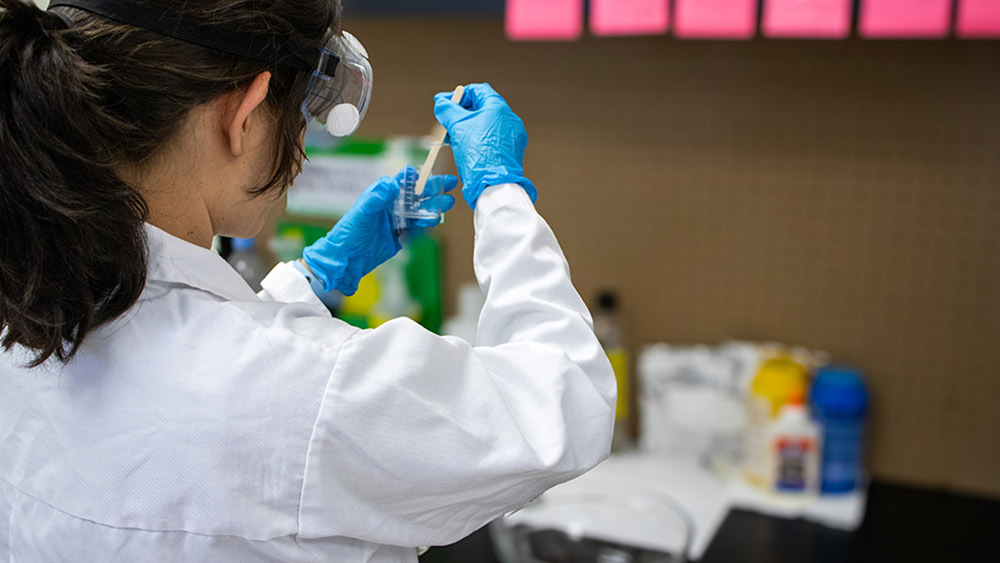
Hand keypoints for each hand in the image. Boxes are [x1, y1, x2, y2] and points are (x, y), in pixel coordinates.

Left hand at [301, 168, 455, 295]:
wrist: (347, 260)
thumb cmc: (349, 234)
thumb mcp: (362, 213)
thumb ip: (377, 198)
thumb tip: (392, 183)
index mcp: (380, 195)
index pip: (401, 180)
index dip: (416, 175)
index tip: (429, 171)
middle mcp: (390, 205)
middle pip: (416, 193)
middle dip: (433, 187)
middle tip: (450, 182)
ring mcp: (395, 220)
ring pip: (419, 209)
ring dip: (434, 205)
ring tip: (449, 202)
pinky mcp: (399, 234)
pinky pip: (416, 226)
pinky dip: (427, 222)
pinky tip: (436, 219)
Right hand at [433, 83, 536, 208]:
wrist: (493, 184)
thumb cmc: (478, 153)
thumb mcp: (457, 127)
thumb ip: (447, 110)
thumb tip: (440, 102)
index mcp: (499, 108)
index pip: (478, 91)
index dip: (459, 95)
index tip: (445, 104)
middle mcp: (510, 120)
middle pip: (482, 107)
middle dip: (462, 112)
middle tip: (446, 120)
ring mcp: (512, 137)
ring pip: (486, 125)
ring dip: (468, 127)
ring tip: (453, 136)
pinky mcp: (511, 151)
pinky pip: (492, 139)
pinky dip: (478, 139)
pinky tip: (466, 148)